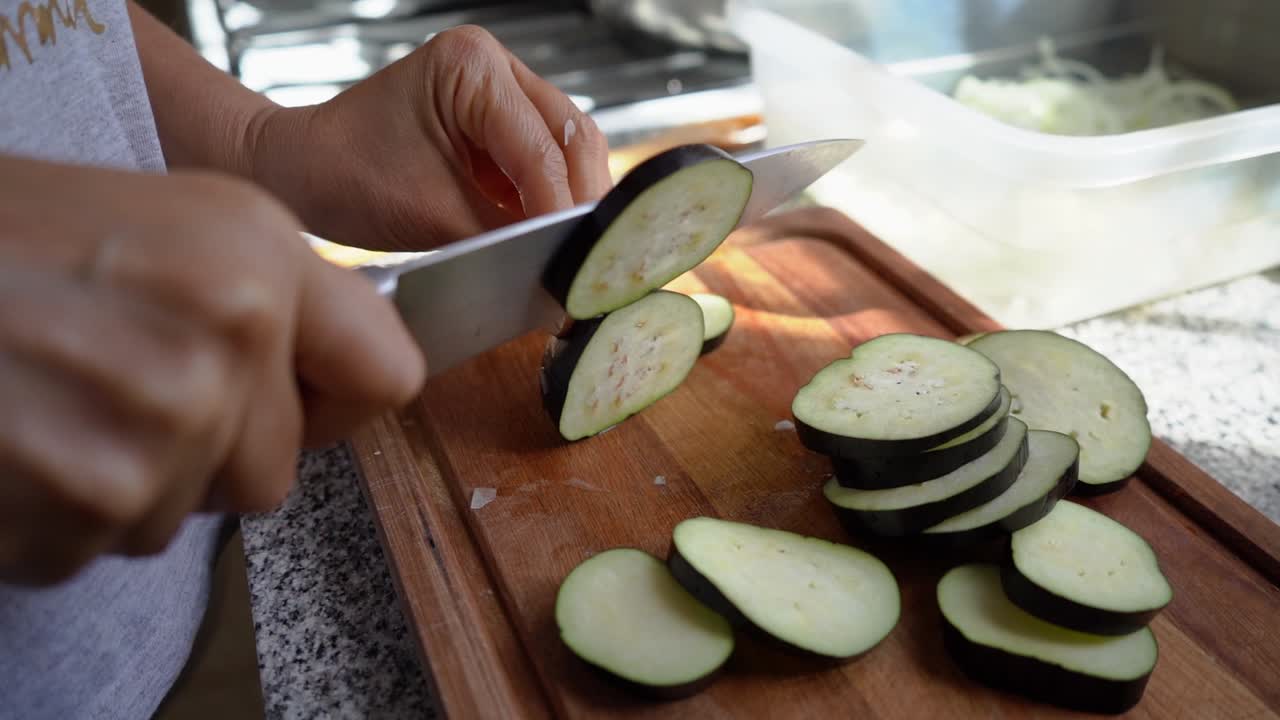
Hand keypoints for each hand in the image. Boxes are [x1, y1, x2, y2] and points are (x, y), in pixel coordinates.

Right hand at [0, 156, 424, 584]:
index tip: (303, 400)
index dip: (338, 400)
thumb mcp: (165, 219)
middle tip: (120, 383)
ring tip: (53, 398)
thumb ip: (265, 296)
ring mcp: (160, 425)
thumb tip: (331, 373)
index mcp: (259, 253)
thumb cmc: (1, 234)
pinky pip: (99, 545)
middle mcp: (227, 335)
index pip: (388, 374)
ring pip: (182, 514)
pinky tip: (17, 440)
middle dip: (207, 450)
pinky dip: (54, 514)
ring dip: (122, 481)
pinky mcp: (87, 500)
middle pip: (276, 470)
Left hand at [245, 25, 612, 250]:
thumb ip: (505, 234)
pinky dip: (551, 196)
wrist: (303, 170)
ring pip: (569, 145)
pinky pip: (546, 157)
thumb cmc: (345, 178)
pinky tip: (550, 232)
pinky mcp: (499, 117)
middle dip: (580, 199)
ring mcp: (499, 86)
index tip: (576, 260)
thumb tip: (561, 264)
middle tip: (587, 256)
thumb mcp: (433, 215)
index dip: (562, 209)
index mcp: (470, 66)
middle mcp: (493, 63)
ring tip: (572, 248)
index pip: (542, 147)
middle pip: (573, 135)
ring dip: (572, 198)